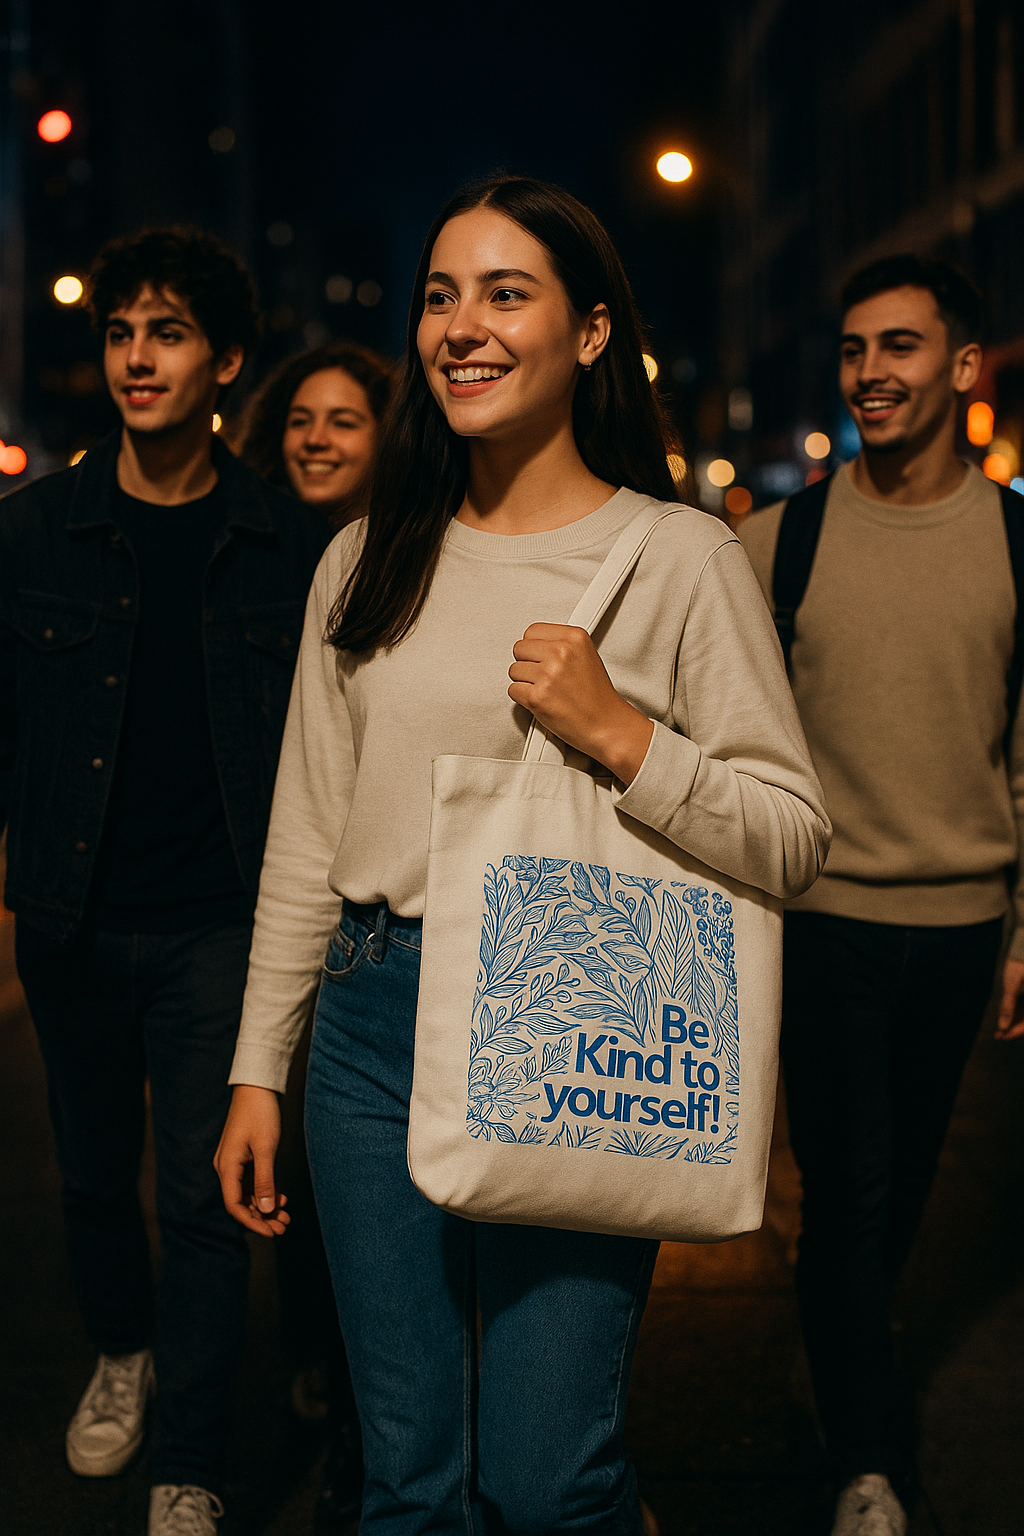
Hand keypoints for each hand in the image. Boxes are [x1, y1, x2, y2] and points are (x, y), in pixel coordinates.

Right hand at [214, 1083, 289, 1235]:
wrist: (257, 1086)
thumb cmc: (260, 1113)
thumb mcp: (265, 1148)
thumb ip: (264, 1180)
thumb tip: (264, 1210)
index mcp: (226, 1166)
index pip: (235, 1205)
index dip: (252, 1222)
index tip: (271, 1232)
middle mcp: (227, 1167)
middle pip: (242, 1203)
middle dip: (262, 1217)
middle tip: (283, 1228)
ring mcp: (235, 1163)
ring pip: (248, 1194)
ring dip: (266, 1207)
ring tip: (286, 1217)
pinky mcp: (244, 1157)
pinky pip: (252, 1182)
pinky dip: (266, 1192)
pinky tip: (281, 1198)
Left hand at [508, 622, 653, 784]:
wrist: (606, 725)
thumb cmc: (598, 697)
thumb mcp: (586, 656)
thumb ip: (561, 645)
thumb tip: (536, 643)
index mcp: (574, 638)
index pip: (533, 630)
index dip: (534, 647)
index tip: (541, 657)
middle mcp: (561, 652)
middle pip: (520, 648)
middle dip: (527, 663)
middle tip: (542, 676)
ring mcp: (548, 674)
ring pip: (514, 670)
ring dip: (524, 682)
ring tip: (545, 690)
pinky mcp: (537, 697)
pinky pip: (513, 690)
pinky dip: (523, 698)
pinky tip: (541, 700)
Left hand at [995, 957, 1023, 1039]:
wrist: (1022, 949)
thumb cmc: (1019, 965)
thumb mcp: (1012, 985)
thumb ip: (1007, 1006)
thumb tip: (1002, 1026)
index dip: (1014, 1032)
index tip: (1000, 1036)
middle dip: (1013, 1028)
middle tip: (997, 1034)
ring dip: (1014, 1022)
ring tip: (998, 1027)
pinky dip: (1016, 1013)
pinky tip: (1004, 1016)